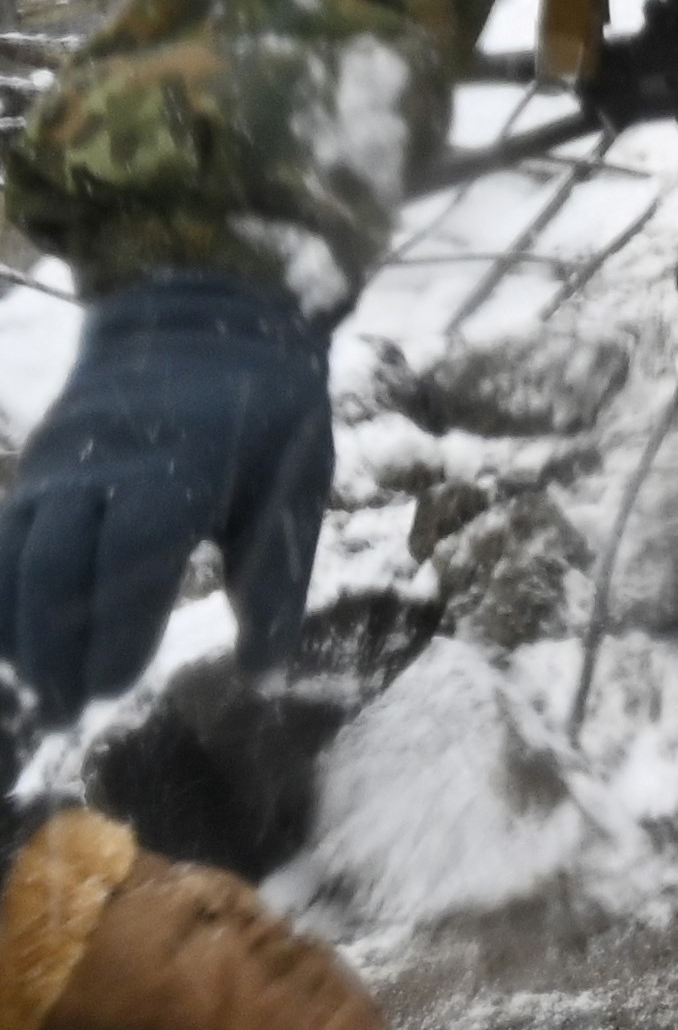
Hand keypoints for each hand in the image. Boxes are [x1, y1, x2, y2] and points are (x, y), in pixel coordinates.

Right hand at [0, 275, 330, 722]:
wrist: (204, 313)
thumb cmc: (267, 410)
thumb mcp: (296, 479)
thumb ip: (276, 578)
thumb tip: (263, 674)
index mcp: (186, 461)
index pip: (133, 554)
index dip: (113, 625)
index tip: (112, 690)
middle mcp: (107, 461)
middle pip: (55, 564)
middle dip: (52, 647)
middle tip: (67, 715)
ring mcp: (62, 462)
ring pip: (13, 555)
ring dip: (16, 632)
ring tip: (38, 696)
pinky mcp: (38, 470)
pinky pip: (2, 540)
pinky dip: (1, 596)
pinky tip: (14, 650)